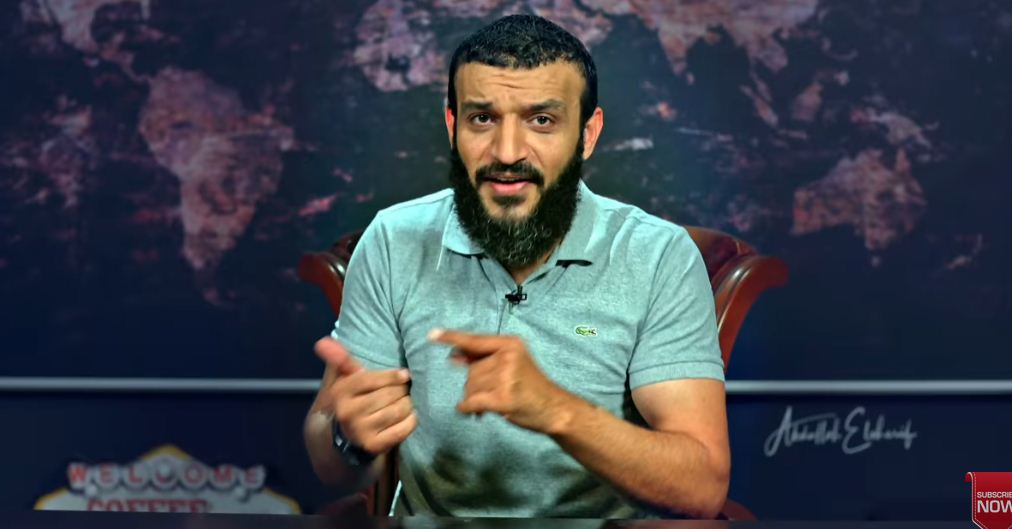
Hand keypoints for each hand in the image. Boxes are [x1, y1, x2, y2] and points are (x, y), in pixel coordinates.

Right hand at [314, 337, 416, 454]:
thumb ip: (340, 359)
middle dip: (401, 390)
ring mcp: (360, 431)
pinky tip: (409, 416)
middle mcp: (347, 413)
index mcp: (340, 392)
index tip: (404, 374)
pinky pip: (403, 429)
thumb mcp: (344, 379)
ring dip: (408, 404)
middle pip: (388, 394)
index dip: (392, 376)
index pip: (370, 378)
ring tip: (407, 401)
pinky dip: (411, 421)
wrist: (346, 437)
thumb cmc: (352, 400)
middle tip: (405, 390)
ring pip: (397, 410)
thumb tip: (323, 341)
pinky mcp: (374, 446)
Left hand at [428, 329, 575, 433]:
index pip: (475, 340)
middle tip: (492, 394)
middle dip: (475, 385)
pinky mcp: (503, 398)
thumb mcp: (512, 364)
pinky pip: (471, 402)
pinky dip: (468, 409)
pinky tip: (475, 413)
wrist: (555, 408)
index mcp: (510, 344)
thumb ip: (484, 358)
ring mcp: (506, 377)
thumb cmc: (530, 386)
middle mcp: (507, 357)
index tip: (432, 334)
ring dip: (474, 399)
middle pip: (471, 371)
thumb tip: (453, 355)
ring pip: (470, 387)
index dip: (452, 338)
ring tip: (490, 404)